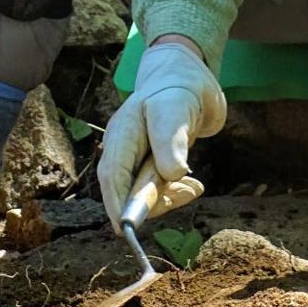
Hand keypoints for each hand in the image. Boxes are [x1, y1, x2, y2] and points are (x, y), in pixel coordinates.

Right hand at [99, 43, 226, 231]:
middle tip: (186, 194)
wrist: (190, 77)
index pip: (112, 175)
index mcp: (122, 134)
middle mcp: (124, 149)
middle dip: (152, 202)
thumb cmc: (179, 88)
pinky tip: (194, 186)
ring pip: (144, 193)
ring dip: (169, 198)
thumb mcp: (176, 110)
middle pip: (126, 189)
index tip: (126, 228)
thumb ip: (170, 140)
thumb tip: (170, 175)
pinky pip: (158, 189)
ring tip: (195, 188)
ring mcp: (137, 158)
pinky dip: (176, 193)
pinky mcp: (153, 164)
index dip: (116, 203)